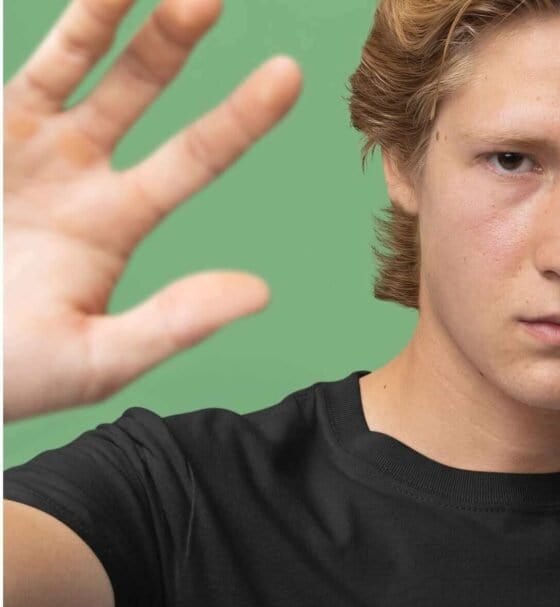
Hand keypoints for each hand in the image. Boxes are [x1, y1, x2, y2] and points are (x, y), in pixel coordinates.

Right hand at [3, 0, 302, 421]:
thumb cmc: (9, 373)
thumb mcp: (98, 358)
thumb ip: (174, 323)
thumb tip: (260, 292)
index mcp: (116, 222)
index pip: (194, 159)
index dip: (239, 118)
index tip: (289, 76)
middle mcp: (77, 171)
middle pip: (138, 90)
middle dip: (172, 42)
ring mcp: (23, 143)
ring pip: (71, 60)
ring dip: (103, 13)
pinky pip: (15, 71)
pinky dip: (41, 34)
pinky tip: (86, 5)